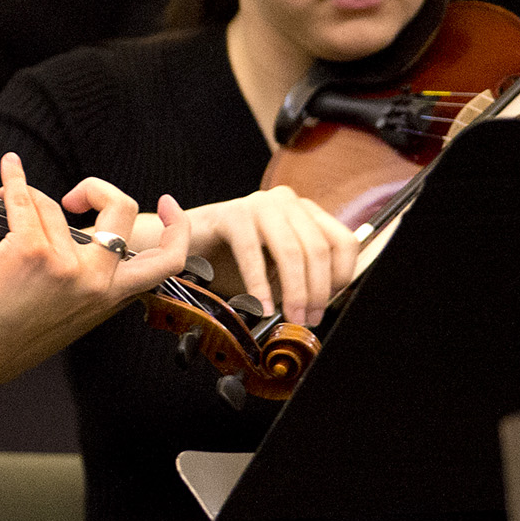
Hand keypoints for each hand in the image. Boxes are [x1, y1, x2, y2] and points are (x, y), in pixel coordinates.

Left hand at [0, 153, 187, 422]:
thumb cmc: (6, 338)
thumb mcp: (68, 316)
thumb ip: (87, 282)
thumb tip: (80, 237)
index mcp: (110, 297)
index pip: (165, 261)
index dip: (177, 228)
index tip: (168, 204)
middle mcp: (96, 281)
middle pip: (122, 212)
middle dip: (98, 190)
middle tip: (73, 197)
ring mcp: (64, 265)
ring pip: (55, 207)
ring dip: (30, 200)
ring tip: (10, 205)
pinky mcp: (29, 251)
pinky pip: (24, 200)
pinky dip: (14, 180)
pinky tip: (9, 171)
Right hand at [158, 184, 356, 327]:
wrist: (177, 245)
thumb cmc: (227, 259)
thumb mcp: (275, 269)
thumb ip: (302, 277)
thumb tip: (323, 305)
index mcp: (303, 212)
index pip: (342, 241)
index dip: (341, 276)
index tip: (327, 304)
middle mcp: (286, 202)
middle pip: (318, 249)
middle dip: (317, 290)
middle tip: (307, 318)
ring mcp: (259, 204)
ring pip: (291, 251)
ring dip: (294, 290)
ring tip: (289, 315)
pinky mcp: (232, 214)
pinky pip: (253, 253)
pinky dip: (259, 284)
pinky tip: (261, 304)